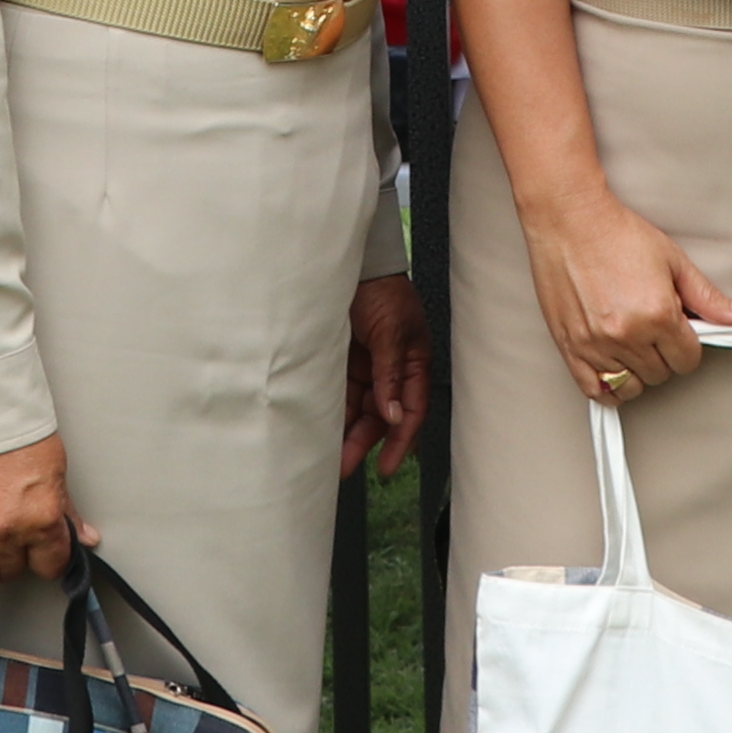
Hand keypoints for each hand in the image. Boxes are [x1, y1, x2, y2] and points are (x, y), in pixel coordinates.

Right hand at [0, 433, 80, 607]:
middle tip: (20, 541)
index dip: (51, 559)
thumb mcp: (56, 474)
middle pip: (16, 571)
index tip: (49, 553)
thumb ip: (67, 514)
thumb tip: (85, 538)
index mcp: (38, 519)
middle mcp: (4, 531)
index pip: (50, 564)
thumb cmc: (17, 434)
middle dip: (20, 560)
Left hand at [336, 275, 433, 479]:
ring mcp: (365, 367)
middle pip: (379, 417)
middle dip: (363, 443)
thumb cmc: (382, 290)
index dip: (400, 442)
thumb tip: (392, 415)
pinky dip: (330, 410)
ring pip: (356, 410)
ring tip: (327, 455)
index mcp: (413, 364)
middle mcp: (390, 371)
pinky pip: (338, 393)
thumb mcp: (391, 332)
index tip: (387, 467)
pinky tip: (318, 426)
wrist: (355, 264)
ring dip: (344, 431)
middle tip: (344, 468)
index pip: (410, 411)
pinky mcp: (342, 361)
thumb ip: (391, 374)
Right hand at [529, 185, 731, 411]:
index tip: (680, 334)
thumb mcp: (672, 261)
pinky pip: (593, 389)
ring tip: (634, 345)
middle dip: (663, 355)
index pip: (688, 360)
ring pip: (630, 385)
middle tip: (654, 331)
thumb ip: (707, 297)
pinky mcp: (570, 346)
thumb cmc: (617, 234)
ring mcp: (595, 344)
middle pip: (661, 374)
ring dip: (637, 370)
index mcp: (657, 314)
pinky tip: (613, 370)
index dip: (688, 347)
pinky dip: (607, 387)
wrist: (569, 220)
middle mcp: (627, 334)